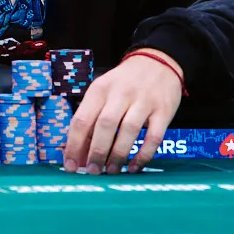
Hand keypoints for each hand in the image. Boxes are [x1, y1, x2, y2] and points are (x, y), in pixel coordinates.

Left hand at [63, 49, 183, 174]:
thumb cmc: (124, 82)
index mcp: (100, 90)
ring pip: (128, 131)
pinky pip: (153, 136)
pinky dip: (143, 155)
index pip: (81, 119)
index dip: (74, 145)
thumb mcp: (103, 92)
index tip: (70, 166)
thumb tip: (79, 154)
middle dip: (96, 153)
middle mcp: (120, 94)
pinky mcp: (163, 110)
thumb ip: (91, 119)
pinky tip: (134, 167)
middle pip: (104, 125)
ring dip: (117, 155)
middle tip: (92, 172)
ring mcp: (143, 102)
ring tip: (111, 171)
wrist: (158, 61)